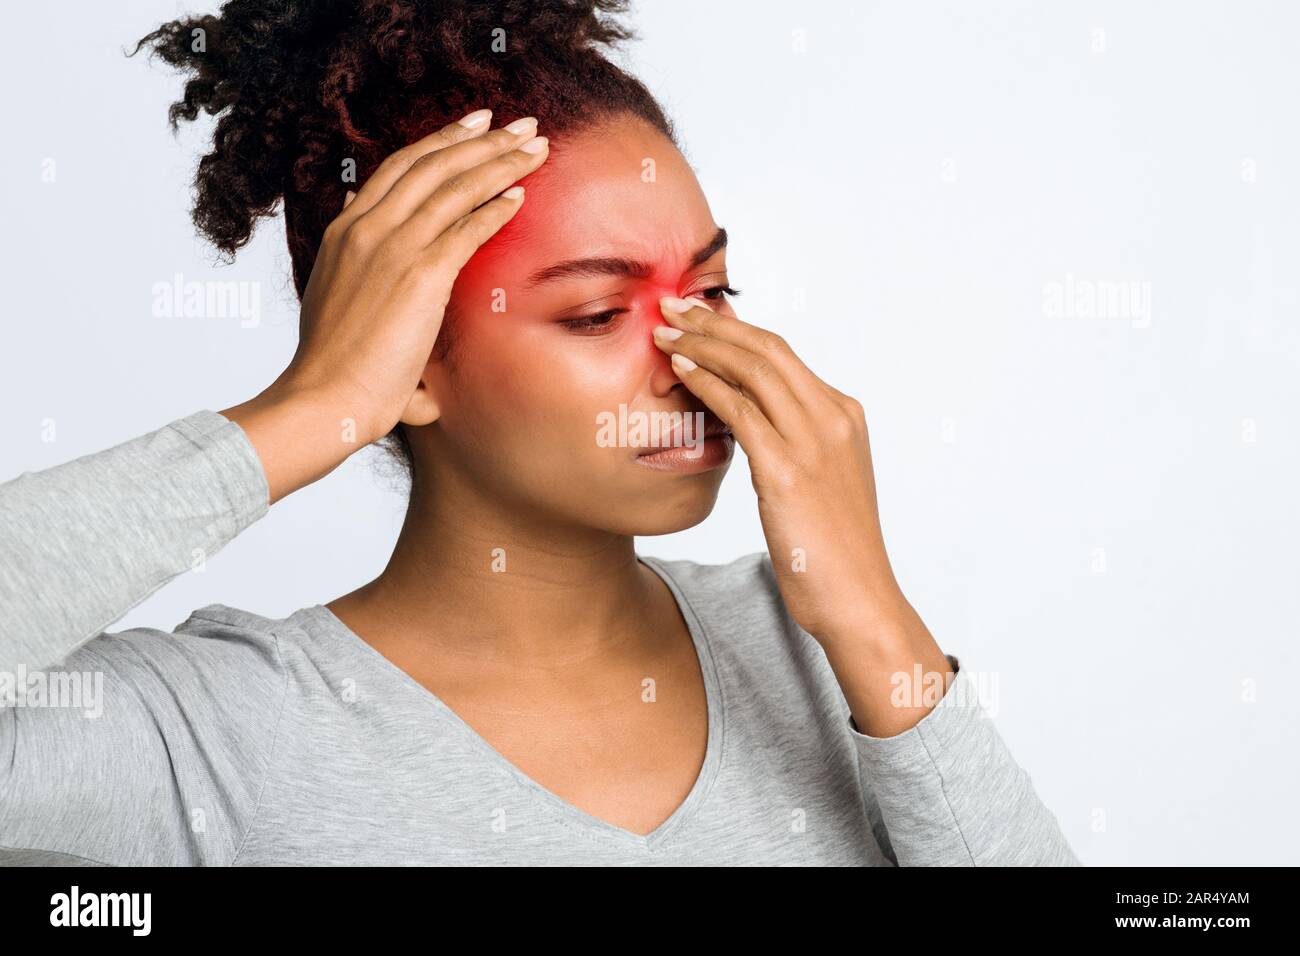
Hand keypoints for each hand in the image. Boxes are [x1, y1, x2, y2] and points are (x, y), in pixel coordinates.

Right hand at [222, 110, 549, 502]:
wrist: (325, 398)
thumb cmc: (336, 369)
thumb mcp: (338, 301)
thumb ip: (357, 267)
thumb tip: (367, 247)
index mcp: (344, 231)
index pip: (398, 169)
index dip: (440, 143)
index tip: (473, 127)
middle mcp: (365, 228)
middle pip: (431, 164)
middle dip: (481, 139)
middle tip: (520, 125)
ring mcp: (390, 247)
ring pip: (454, 186)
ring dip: (500, 162)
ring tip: (536, 147)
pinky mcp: (419, 274)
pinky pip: (467, 228)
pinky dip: (496, 207)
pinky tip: (521, 196)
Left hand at [651, 295, 905, 643]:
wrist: (859, 600)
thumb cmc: (833, 552)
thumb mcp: (819, 484)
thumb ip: (792, 446)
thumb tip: (751, 423)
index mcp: (844, 416)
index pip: (782, 354)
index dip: (735, 329)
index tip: (698, 315)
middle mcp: (834, 418)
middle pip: (766, 349)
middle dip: (714, 322)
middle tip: (671, 305)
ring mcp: (814, 442)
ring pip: (753, 369)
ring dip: (703, 343)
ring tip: (664, 330)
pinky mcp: (788, 470)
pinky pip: (740, 410)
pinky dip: (707, 383)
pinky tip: (680, 369)